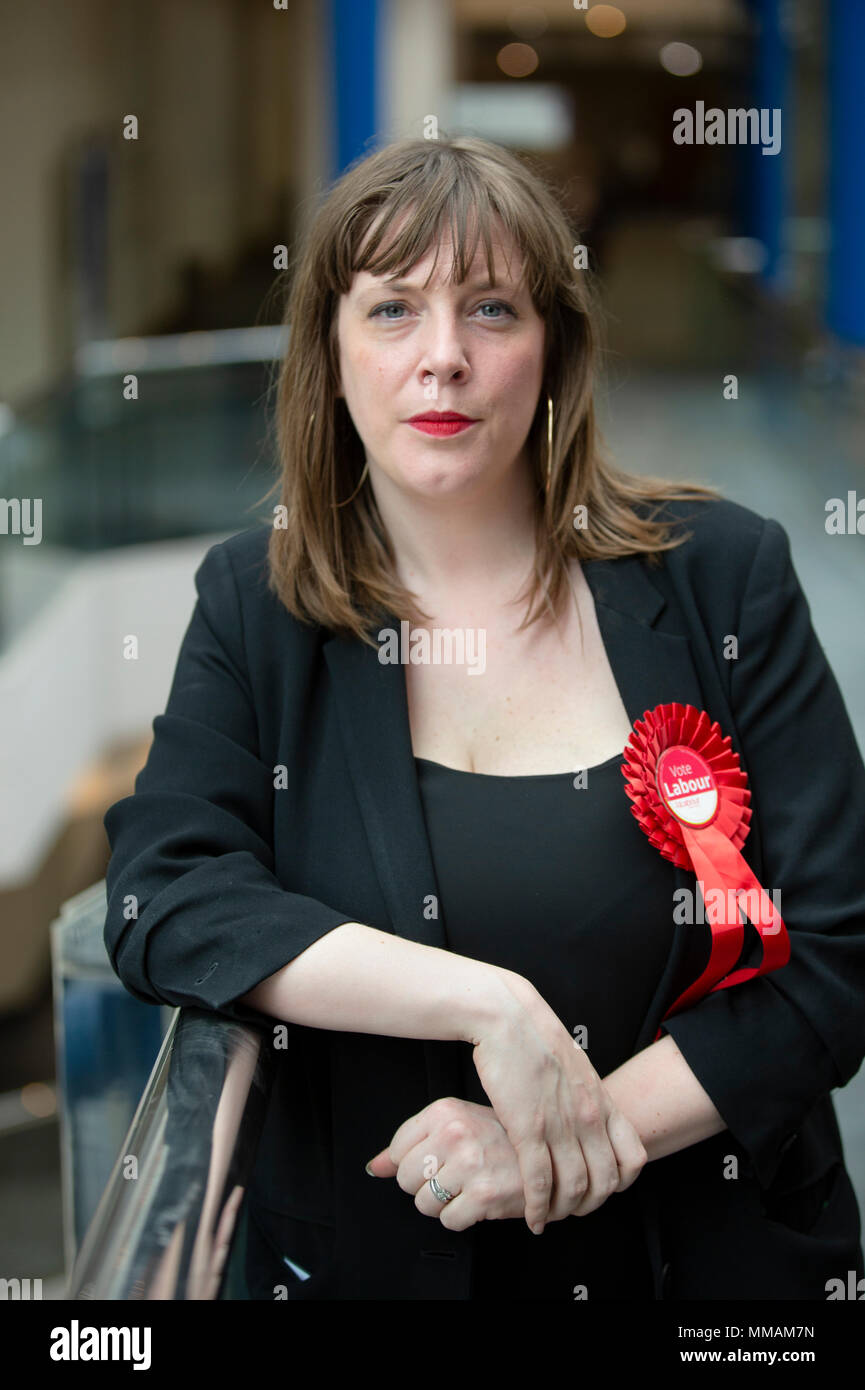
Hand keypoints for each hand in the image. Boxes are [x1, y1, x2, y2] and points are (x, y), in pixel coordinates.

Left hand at [367, 1098, 527, 1229]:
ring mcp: (470, 1163)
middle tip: (453, 1177)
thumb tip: (374, 1166)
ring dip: (443, 1204)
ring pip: (424, 1202)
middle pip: (406, 1178)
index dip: (413, 1164)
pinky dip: (461, 1218)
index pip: (397, 1150)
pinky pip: (448, 1220)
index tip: (435, 1163)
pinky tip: (477, 1200)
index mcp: (445, 1111)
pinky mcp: (484, 1194)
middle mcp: (455, 1133)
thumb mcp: (455, 1126)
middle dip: (425, 1186)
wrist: (547, 1157)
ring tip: (466, 1188)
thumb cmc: (501, 1140)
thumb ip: (412, 1145)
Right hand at [466, 972, 647, 1233]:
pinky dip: (537, 1207)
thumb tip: (583, 1110)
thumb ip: (584, 1093)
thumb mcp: (574, 1065)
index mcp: (601, 1099)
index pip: (634, 1156)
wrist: (505, 1015)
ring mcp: (560, 1124)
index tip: (603, 1188)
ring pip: (575, 1188)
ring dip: (564, 1211)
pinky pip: (538, 1181)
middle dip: (591, 1204)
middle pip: (606, 1181)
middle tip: (574, 1210)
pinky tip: (532, 1217)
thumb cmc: (533, 1036)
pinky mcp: (527, 1128)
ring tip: (551, 1216)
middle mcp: (588, 1115)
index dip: (622, 1181)